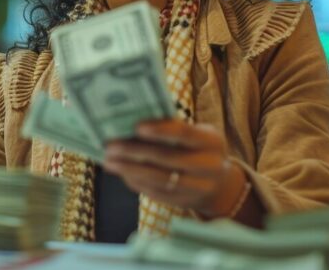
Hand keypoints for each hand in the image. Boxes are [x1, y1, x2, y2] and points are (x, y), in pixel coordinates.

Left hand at [103, 119, 247, 217]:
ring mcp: (199, 188)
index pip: (184, 133)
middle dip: (135, 152)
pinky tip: (121, 173)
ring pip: (160, 179)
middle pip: (168, 158)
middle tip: (110, 146)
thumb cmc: (196, 149)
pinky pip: (157, 193)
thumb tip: (129, 124)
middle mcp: (209, 166)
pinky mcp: (185, 203)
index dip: (160, 130)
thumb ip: (171, 129)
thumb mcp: (195, 135)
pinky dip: (137, 183)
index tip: (136, 126)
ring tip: (109, 161)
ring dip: (130, 170)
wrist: (219, 184)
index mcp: (212, 141)